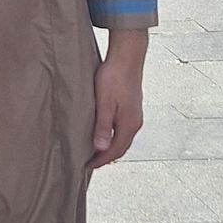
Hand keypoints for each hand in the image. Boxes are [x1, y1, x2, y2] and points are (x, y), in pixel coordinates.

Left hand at [89, 31, 146, 168]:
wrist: (127, 57)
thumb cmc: (114, 77)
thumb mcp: (104, 103)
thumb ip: (103, 126)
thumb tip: (102, 149)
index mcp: (128, 124)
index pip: (115, 150)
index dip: (101, 160)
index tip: (86, 166)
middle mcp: (135, 122)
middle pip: (121, 147)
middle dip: (106, 157)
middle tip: (90, 162)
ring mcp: (135, 115)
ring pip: (123, 138)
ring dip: (110, 147)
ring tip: (95, 150)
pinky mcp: (132, 107)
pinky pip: (123, 129)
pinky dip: (114, 136)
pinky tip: (105, 132)